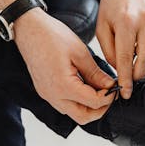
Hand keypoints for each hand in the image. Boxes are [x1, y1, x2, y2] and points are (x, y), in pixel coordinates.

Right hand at [0, 0, 115, 124]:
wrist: (28, 28)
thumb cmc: (52, 36)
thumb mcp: (80, 53)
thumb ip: (96, 73)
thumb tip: (110, 85)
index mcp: (63, 86)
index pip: (93, 103)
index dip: (109, 97)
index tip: (115, 86)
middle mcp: (53, 96)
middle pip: (83, 117)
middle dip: (100, 109)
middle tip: (110, 94)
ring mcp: (47, 95)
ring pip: (73, 113)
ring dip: (88, 106)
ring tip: (99, 90)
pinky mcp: (44, 91)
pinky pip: (64, 104)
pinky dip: (77, 101)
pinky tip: (85, 87)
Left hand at [97, 0, 144, 98]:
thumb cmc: (113, 1)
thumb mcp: (102, 24)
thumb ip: (109, 48)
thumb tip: (119, 68)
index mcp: (125, 22)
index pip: (125, 58)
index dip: (126, 79)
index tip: (126, 92)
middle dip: (139, 73)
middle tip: (132, 77)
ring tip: (138, 55)